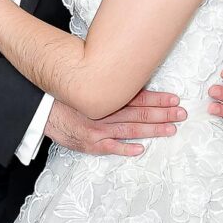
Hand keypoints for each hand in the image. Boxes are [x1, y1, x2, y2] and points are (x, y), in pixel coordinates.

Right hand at [46, 90, 186, 156]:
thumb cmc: (65, 94)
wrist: (41, 108)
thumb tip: (128, 73)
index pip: (138, 96)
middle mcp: (105, 112)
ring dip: (153, 130)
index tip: (174, 98)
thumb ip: (108, 82)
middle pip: (140, 113)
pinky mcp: (89, 143)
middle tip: (181, 114)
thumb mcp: (87, 80)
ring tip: (171, 129)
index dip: (157, 98)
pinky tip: (141, 149)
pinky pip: (111, 147)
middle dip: (163, 113)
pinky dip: (126, 149)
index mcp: (106, 96)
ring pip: (131, 129)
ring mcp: (98, 129)